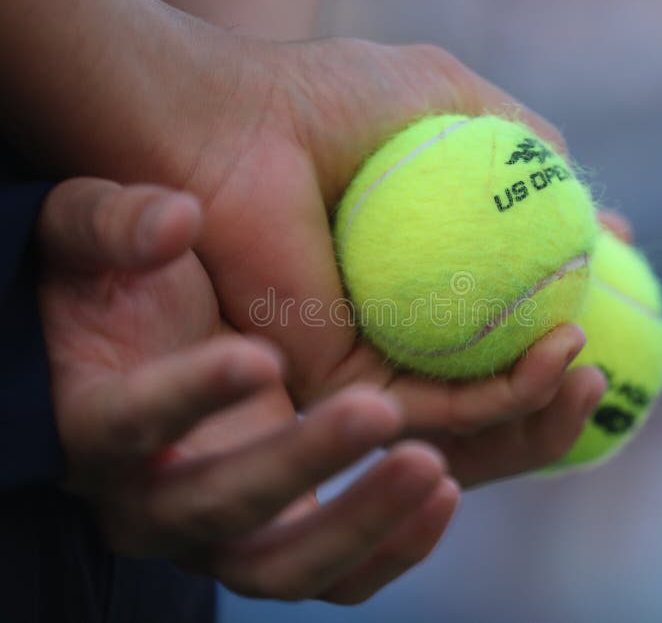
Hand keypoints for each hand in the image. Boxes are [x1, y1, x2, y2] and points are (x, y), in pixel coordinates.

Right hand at [38, 178, 458, 601]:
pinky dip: (388, 549)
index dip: (188, 395)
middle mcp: (147, 499)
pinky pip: (330, 575)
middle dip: (299, 463)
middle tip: (378, 410)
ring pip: (280, 567)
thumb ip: (112, 225)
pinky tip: (442, 493)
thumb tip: (174, 220)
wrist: (140, 355)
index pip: (128, 422)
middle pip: (217, 509)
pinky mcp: (272, 539)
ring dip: (360, 526)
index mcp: (92, 425)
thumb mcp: (86, 236)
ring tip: (430, 466)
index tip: (259, 354)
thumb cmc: (113, 290)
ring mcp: (214, 532)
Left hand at [151, 37, 619, 484]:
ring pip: (478, 406)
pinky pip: (443, 408)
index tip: (624, 281)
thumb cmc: (328, 102)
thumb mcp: (453, 105)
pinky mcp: (347, 390)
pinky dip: (508, 392)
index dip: (570, 301)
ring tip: (592, 356)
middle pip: (498, 372)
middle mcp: (399, 323)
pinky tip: (558, 351)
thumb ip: (524, 151)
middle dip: (565, 377)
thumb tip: (602, 217)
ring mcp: (373, 362)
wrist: (232, 127)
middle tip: (618, 342)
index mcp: (423, 267)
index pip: (511, 305)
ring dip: (547, 394)